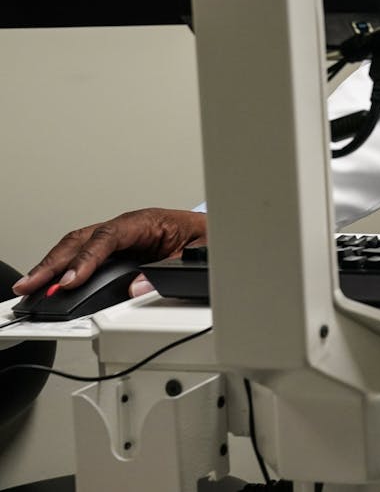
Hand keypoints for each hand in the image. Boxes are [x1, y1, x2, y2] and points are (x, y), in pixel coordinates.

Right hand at [11, 208, 207, 299]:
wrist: (219, 232)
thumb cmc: (208, 238)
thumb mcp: (197, 254)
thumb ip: (169, 269)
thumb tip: (137, 287)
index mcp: (149, 221)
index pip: (109, 236)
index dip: (86, 258)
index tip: (70, 280)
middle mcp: (129, 226)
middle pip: (83, 239)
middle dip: (54, 262)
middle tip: (31, 285)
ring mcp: (121, 237)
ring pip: (78, 246)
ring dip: (53, 265)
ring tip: (30, 286)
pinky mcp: (119, 250)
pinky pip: (86, 255)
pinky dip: (65, 268)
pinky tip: (51, 283)